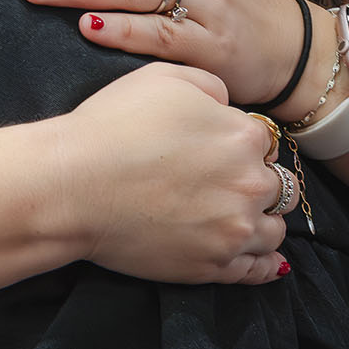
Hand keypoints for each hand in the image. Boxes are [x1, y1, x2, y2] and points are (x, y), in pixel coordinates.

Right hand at [51, 63, 289, 283]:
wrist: (72, 184)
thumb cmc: (111, 126)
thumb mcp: (163, 77)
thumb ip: (210, 86)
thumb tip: (227, 105)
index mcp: (242, 136)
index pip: (265, 140)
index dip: (240, 141)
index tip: (218, 148)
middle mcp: (248, 185)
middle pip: (275, 184)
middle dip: (254, 180)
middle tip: (221, 181)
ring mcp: (233, 230)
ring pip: (273, 229)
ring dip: (259, 220)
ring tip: (233, 216)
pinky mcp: (212, 267)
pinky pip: (258, 271)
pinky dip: (263, 264)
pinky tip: (260, 258)